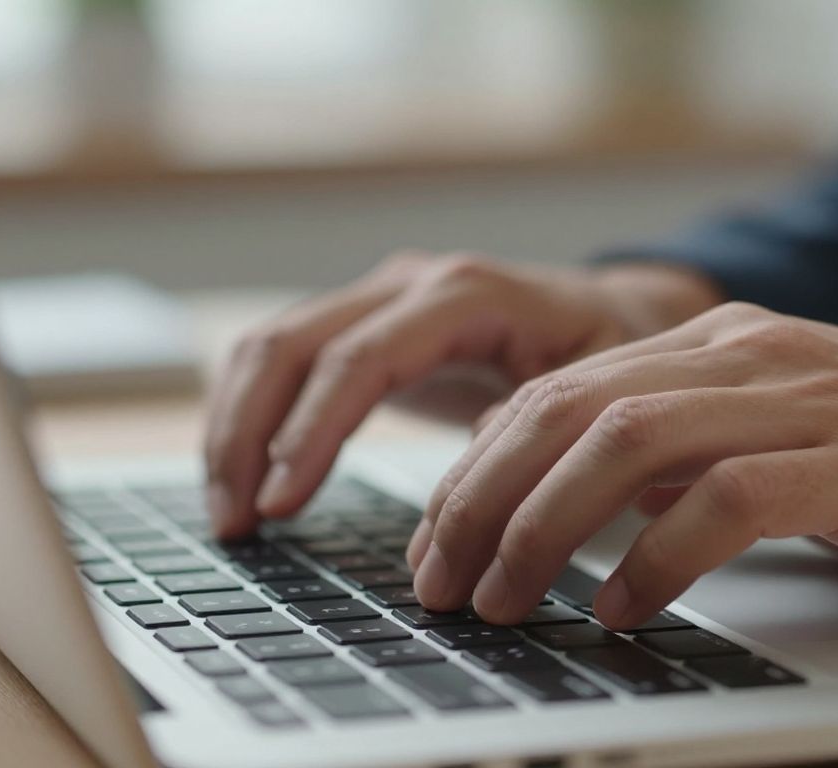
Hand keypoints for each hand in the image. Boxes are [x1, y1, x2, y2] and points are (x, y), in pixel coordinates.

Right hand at [204, 252, 720, 537]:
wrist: (608, 311)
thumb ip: (533, 421)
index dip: (312, 431)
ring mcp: (378, 298)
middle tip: (235, 523)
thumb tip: (468, 480)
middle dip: (249, 434)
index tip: (281, 502)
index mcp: (465, 294)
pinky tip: (244, 477)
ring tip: (228, 515)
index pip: (361, 356)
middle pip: (291, 344)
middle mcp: (409, 283)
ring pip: (270, 347)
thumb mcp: (597, 386)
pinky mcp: (363, 326)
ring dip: (235, 428)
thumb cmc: (607, 352)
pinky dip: (250, 417)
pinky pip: (282, 359)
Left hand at [409, 302, 837, 628]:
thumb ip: (691, 452)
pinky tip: (621, 608)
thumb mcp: (782, 434)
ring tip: (503, 598)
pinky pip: (727, 502)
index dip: (480, 465)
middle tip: (440, 580)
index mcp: (720, 343)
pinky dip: (657, 558)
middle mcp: (748, 355)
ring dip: (544, 526)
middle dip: (482, 497)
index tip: (438, 536)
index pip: (560, 389)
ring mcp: (803, 402)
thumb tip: (589, 508)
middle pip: (570, 409)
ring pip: (628, 443)